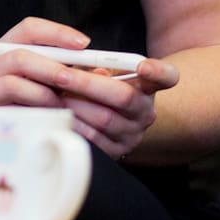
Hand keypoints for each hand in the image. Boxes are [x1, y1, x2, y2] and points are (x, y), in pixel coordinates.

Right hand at [0, 17, 85, 109]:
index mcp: (0, 58)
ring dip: (47, 71)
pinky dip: (34, 93)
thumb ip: (59, 86)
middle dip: (57, 50)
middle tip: (82, 65)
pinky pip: (8, 87)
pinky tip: (49, 106)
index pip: (28, 29)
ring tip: (67, 86)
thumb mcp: (31, 100)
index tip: (84, 43)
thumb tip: (100, 76)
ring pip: (16, 61)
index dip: (57, 31)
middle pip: (23, 41)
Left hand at [60, 57, 178, 159]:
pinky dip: (73, 126)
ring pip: (104, 120)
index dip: (156, 71)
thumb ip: (100, 66)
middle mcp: (146, 113)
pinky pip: (93, 140)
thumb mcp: (111, 75)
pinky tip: (58, 116)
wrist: (116, 123)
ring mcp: (133, 135)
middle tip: (62, 75)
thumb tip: (87, 69)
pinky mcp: (117, 153)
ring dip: (75, 105)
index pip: (166, 77)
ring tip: (53, 94)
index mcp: (149, 88)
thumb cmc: (108, 90)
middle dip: (88, 84)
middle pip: (123, 97)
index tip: (143, 66)